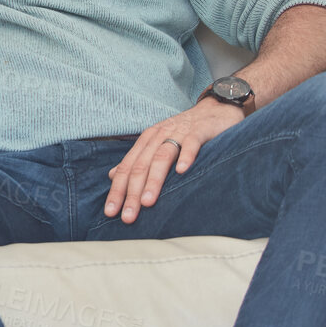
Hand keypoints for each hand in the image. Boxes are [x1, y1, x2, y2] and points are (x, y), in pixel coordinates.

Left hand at [103, 100, 243, 223]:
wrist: (215, 109)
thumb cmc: (184, 131)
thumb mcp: (157, 143)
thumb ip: (137, 160)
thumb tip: (113, 175)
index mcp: (146, 141)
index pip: (126, 168)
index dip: (117, 190)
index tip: (110, 212)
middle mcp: (158, 136)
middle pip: (140, 166)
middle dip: (131, 193)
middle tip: (127, 216)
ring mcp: (178, 133)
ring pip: (161, 157)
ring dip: (153, 180)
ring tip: (147, 202)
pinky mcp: (199, 131)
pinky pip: (191, 143)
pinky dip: (186, 156)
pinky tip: (182, 171)